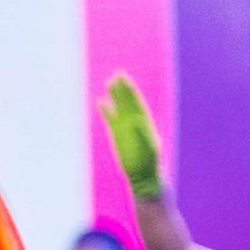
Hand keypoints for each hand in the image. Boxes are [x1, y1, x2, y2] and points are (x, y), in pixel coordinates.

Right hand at [99, 73, 164, 201]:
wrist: (142, 174)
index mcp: (144, 122)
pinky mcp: (116, 134)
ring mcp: (125, 127)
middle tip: (117, 74)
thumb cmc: (148, 162)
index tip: (124, 80)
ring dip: (115, 96)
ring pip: (118, 107)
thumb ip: (143, 134)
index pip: (136, 102)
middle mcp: (135, 121)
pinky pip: (110, 119)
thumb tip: (137, 121)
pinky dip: (106, 110)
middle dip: (123, 88)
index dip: (130, 90)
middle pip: (127, 101)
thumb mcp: (149, 148)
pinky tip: (101, 102)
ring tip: (109, 82)